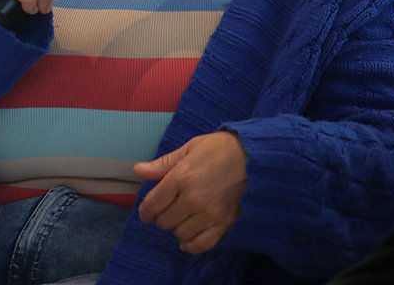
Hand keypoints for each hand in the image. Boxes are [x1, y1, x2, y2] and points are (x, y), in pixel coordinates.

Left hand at [134, 131, 247, 254]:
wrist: (256, 157)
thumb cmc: (221, 149)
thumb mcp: (190, 148)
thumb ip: (164, 164)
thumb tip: (138, 170)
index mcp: (182, 177)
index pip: (152, 204)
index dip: (146, 211)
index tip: (147, 211)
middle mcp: (193, 199)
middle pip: (164, 221)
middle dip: (161, 217)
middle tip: (167, 210)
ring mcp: (209, 214)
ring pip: (180, 234)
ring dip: (176, 228)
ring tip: (182, 218)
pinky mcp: (224, 224)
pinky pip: (200, 245)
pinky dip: (190, 245)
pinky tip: (187, 238)